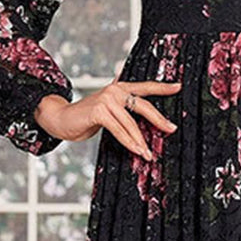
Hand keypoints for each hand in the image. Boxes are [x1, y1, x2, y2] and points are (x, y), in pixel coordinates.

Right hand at [35, 79, 182, 160]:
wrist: (61, 119)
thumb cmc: (85, 116)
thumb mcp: (106, 108)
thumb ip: (120, 105)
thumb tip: (135, 109)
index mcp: (119, 88)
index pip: (145, 87)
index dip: (162, 87)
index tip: (178, 87)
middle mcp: (115, 90)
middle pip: (143, 105)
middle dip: (159, 119)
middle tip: (172, 129)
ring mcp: (107, 99)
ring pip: (131, 123)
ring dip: (141, 141)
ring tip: (148, 154)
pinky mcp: (99, 111)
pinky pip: (119, 130)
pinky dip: (129, 142)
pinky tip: (137, 150)